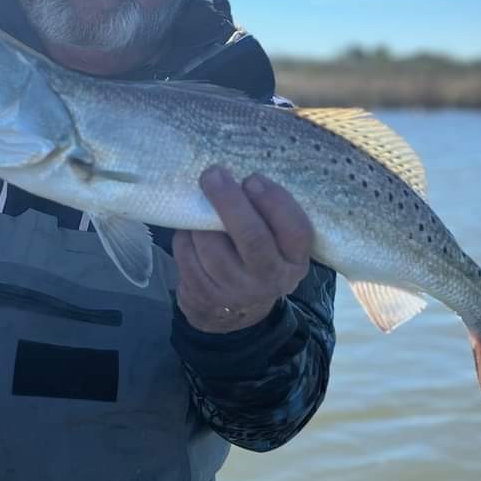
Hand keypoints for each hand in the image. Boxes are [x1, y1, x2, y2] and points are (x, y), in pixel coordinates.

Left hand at [173, 168, 312, 332]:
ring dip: (201, 219)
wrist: (238, 307)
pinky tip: (190, 229)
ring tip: (201, 202)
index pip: (295, 230)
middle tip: (213, 174)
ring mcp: (236, 291)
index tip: (252, 178)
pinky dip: (185, 236)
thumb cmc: (259, 254)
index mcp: (295, 259)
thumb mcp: (277, 240)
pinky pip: (187, 256)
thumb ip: (268, 212)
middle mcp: (271, 278)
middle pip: (252, 237)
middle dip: (230, 201)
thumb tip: (238, 172)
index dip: (274, 201)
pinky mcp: (205, 295)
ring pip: (212, 247)